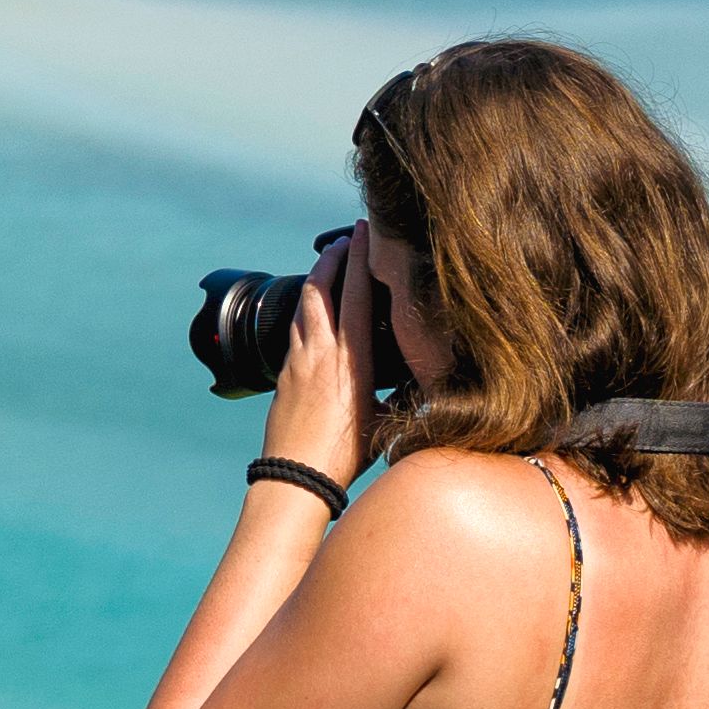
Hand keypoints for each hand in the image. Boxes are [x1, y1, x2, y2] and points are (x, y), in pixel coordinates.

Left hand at [267, 227, 390, 478]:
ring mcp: (297, 361)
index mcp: (350, 359)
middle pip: (321, 287)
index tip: (363, 231)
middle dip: (332, 258)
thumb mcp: (384, 421)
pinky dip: (307, 312)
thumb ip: (401, 394)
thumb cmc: (344, 456)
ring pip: (304, 306)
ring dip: (317, 281)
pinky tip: (313, 316)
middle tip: (345, 240)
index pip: (356, 294)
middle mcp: (321, 353)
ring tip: (329, 268)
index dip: (359, 258)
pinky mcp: (283, 374)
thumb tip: (425, 381)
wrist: (294, 477)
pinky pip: (295, 330)